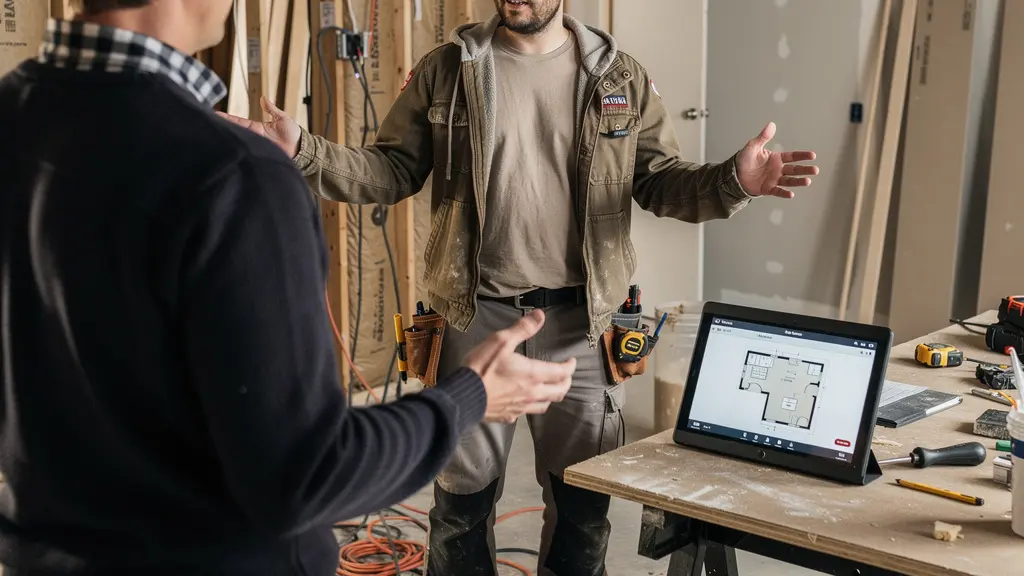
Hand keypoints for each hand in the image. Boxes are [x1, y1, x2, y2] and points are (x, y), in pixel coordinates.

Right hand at [216, 97, 301, 158]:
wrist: (302, 150)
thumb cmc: (294, 134)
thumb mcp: (283, 118)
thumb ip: (272, 109)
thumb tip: (263, 98)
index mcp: (257, 127)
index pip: (238, 122)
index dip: (227, 118)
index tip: (214, 113)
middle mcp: (254, 137)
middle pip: (235, 132)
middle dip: (222, 129)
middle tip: (207, 124)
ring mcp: (257, 147)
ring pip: (239, 143)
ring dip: (228, 140)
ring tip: (213, 136)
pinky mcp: (261, 155)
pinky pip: (248, 153)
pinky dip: (240, 152)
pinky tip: (229, 150)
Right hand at [462, 310, 576, 423]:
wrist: (462, 395)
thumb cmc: (481, 368)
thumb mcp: (500, 341)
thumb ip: (522, 329)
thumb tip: (540, 316)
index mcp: (533, 374)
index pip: (561, 373)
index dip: (570, 367)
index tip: (572, 362)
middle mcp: (532, 393)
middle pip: (559, 391)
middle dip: (566, 382)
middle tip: (565, 375)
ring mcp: (521, 407)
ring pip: (545, 405)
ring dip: (551, 396)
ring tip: (550, 389)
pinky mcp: (508, 416)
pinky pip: (526, 413)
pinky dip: (531, 406)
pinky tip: (524, 402)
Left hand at [735, 122, 818, 198]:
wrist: (735, 174)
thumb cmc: (744, 160)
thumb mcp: (753, 146)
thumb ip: (763, 137)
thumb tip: (771, 124)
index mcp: (776, 158)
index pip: (792, 157)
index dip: (802, 156)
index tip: (812, 155)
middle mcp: (778, 170)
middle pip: (794, 170)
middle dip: (805, 170)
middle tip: (815, 170)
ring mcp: (774, 180)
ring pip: (789, 181)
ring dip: (798, 181)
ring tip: (808, 181)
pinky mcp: (768, 189)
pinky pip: (777, 191)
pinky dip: (784, 193)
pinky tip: (791, 194)